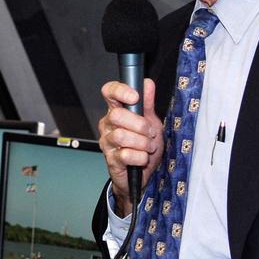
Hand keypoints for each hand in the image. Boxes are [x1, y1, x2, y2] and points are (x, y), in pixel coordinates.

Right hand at [97, 78, 161, 214]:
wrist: (143, 174)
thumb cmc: (145, 146)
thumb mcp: (152, 123)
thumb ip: (148, 104)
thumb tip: (147, 83)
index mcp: (116, 111)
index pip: (109, 92)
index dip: (120, 91)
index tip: (134, 97)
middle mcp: (108, 125)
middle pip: (117, 115)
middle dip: (140, 125)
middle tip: (150, 133)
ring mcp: (107, 143)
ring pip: (121, 136)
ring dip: (142, 142)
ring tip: (148, 147)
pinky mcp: (111, 160)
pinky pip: (125, 155)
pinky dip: (140, 157)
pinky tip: (143, 158)